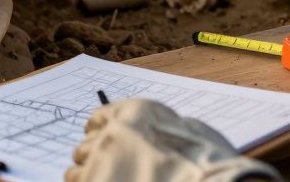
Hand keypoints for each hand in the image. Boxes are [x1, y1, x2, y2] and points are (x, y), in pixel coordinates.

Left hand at [67, 99, 280, 181]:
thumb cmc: (213, 168)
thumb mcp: (193, 134)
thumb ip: (165, 131)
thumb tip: (155, 137)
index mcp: (136, 114)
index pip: (100, 119)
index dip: (101, 133)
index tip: (102, 141)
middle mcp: (112, 134)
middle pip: (86, 144)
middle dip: (94, 157)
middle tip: (106, 168)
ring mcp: (101, 163)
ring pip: (77, 168)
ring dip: (87, 176)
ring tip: (103, 181)